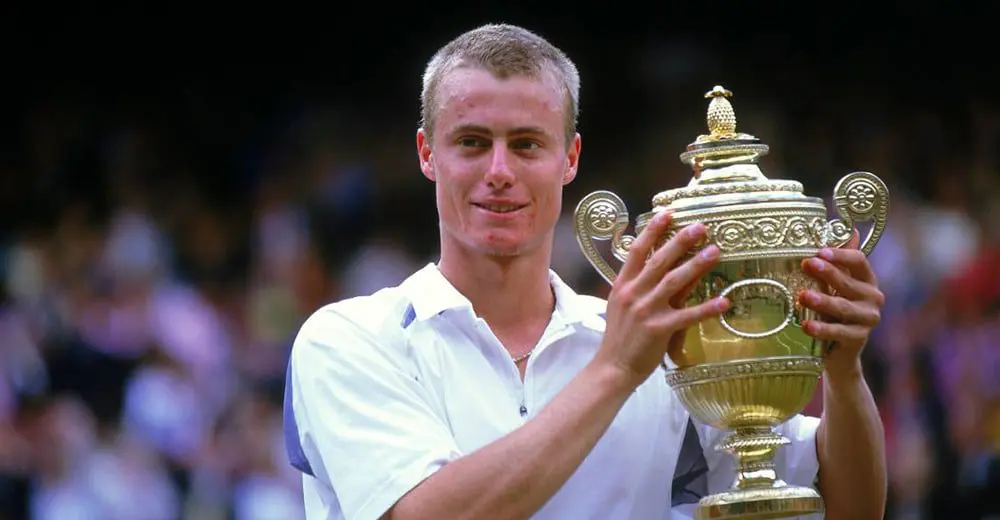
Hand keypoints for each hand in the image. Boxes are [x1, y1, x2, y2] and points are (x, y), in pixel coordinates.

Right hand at [597, 211, 729, 388]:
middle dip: (681, 241)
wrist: (612, 367)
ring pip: (674, 281)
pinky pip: (688, 315)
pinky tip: (724, 301)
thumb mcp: (625, 305)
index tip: (668, 214)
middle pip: (659, 260)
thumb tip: (665, 267)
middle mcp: (634, 293)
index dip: (652, 231)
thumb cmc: (620, 337)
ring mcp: (646, 311)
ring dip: (696, 265)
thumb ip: (642, 286)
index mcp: (623, 285)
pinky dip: (707, 308)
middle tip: (700, 227)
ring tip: (715, 251)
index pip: (637, 251)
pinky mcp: (659, 329)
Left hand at [798, 232, 885, 378]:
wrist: (838, 352)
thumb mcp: (835, 285)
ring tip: (802, 296)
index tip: (820, 251)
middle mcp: (872, 298)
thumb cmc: (834, 311)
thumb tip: (849, 228)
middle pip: (848, 282)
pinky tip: (806, 325)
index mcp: (866, 280)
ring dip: (822, 300)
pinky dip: (822, 328)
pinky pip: (839, 332)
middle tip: (807, 264)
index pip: (859, 261)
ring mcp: (867, 319)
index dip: (840, 255)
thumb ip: (839, 262)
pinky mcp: (859, 339)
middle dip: (827, 273)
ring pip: (843, 307)